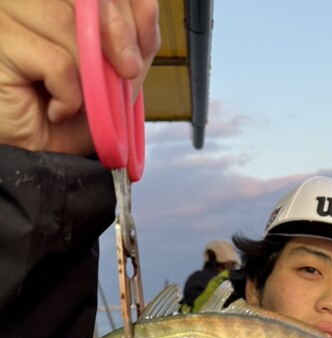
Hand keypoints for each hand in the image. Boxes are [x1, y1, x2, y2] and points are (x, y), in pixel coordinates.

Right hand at [0, 0, 159, 153]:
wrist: (38, 159)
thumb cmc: (66, 120)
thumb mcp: (112, 83)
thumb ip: (131, 47)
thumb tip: (148, 13)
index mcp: (54, 1)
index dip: (125, 1)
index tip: (146, 24)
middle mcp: (26, 0)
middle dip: (118, 30)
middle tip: (128, 69)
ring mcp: (8, 15)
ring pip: (68, 23)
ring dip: (91, 74)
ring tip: (82, 102)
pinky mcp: (1, 41)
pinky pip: (56, 61)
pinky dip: (69, 95)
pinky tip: (57, 111)